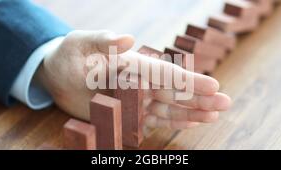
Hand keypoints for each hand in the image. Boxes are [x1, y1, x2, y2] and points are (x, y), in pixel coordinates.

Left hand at [36, 30, 231, 128]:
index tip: (212, 85)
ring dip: (192, 112)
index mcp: (132, 64)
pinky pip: (154, 120)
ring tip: (215, 114)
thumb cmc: (68, 55)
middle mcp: (138, 82)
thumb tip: (127, 40)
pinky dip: (173, 122)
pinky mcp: (127, 114)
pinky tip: (192, 122)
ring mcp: (135, 99)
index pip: (165, 73)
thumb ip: (103, 41)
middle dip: (199, 98)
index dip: (188, 80)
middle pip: (173, 92)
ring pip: (169, 107)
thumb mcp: (81, 43)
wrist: (55, 74)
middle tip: (225, 103)